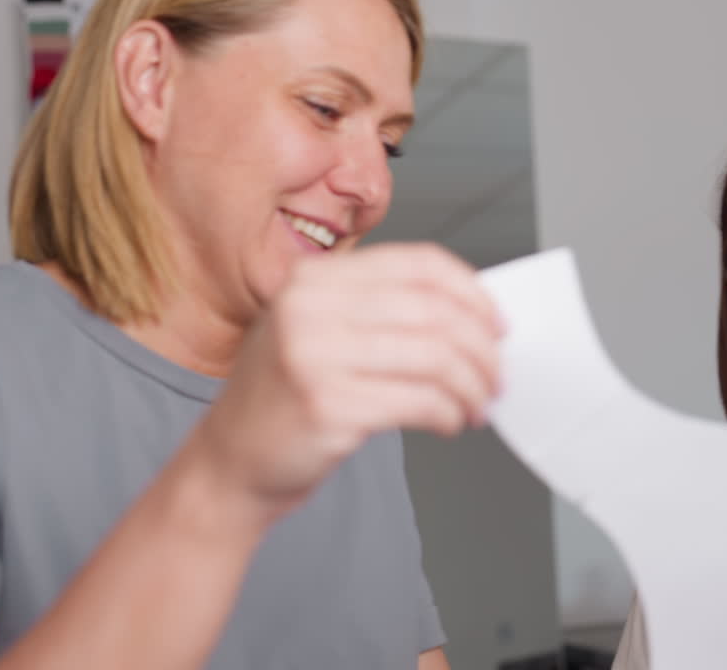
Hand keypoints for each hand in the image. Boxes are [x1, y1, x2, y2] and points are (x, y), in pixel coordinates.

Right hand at [190, 243, 502, 517]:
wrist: (229, 463)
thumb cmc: (287, 398)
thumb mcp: (321, 332)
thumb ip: (383, 311)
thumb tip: (475, 316)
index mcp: (313, 278)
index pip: (418, 264)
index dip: (471, 292)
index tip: (497, 323)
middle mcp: (308, 308)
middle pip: (434, 311)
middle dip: (482, 349)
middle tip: (496, 376)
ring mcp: (313, 356)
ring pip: (435, 357)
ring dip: (472, 386)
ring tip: (478, 405)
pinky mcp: (327, 406)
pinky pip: (419, 401)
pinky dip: (449, 413)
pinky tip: (450, 422)